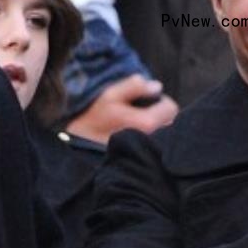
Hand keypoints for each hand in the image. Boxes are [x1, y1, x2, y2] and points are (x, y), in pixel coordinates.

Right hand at [64, 74, 178, 143]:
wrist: (77, 146)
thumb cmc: (94, 118)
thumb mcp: (110, 95)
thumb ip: (135, 86)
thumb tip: (157, 87)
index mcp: (146, 124)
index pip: (171, 109)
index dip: (161, 101)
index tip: (149, 101)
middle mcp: (151, 141)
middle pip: (170, 123)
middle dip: (160, 115)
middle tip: (141, 113)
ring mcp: (148, 153)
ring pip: (164, 136)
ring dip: (156, 128)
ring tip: (136, 125)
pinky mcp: (143, 160)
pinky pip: (156, 148)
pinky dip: (151, 140)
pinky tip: (135, 137)